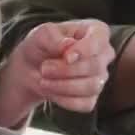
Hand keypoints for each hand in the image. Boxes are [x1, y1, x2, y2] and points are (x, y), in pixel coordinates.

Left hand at [0, 20, 114, 126]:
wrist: (31, 68)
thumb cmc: (41, 45)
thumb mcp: (41, 34)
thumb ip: (53, 37)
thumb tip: (69, 45)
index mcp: (96, 31)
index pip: (99, 41)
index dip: (83, 51)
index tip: (66, 56)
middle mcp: (104, 53)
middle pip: (95, 66)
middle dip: (66, 70)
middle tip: (44, 68)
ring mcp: (100, 77)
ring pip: (91, 87)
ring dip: (63, 86)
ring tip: (44, 81)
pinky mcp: (92, 96)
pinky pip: (86, 104)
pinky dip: (65, 100)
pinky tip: (52, 92)